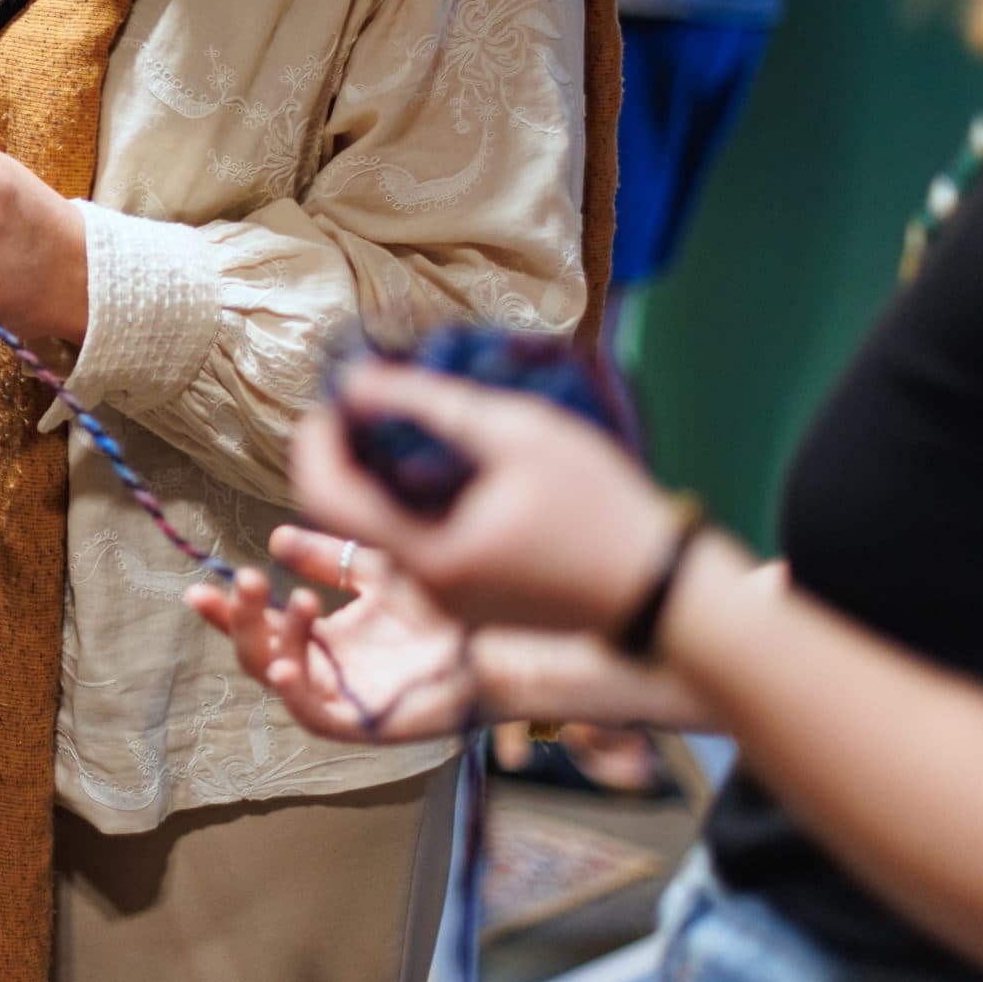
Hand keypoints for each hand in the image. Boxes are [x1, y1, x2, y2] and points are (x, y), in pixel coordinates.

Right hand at [188, 530, 479, 743]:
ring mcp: (341, 699)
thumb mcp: (375, 569)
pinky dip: (295, 691)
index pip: (262, 625)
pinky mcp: (363, 724)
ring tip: (296, 602)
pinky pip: (314, 714)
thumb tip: (277, 537)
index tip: (199, 586)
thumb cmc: (443, 610)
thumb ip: (328, 556)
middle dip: (243, 619)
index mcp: (322, 639)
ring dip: (275, 641)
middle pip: (259, 652)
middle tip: (247, 581)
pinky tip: (285, 664)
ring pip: (281, 678)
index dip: (229, 610)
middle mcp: (324, 670)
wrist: (499, 643)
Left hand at [292, 362, 680, 634]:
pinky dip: (397, 505)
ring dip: (364, 480)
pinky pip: (410, 549)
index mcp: (429, 557)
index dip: (314, 443)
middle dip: (333, 459)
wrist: (668, 597)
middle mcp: (426, 590)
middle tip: (350, 407)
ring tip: (383, 425)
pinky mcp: (471, 602)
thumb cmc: (603, 510)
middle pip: (342, 519)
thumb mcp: (518, 434)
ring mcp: (448, 602)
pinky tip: (421, 464)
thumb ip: (429, 404)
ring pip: (374, 535)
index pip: (326, 499)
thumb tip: (356, 379)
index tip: (329, 398)